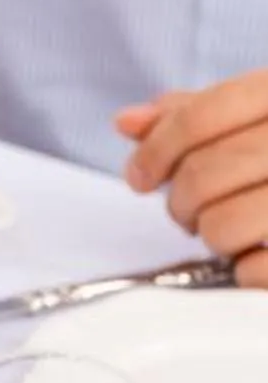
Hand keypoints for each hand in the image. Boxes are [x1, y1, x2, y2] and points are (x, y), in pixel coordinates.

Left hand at [117, 70, 267, 280]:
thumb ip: (199, 115)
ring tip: (228, 230)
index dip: (156, 151)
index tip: (140, 176)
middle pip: (204, 174)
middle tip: (187, 211)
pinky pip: (257, 269)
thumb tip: (128, 122)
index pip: (199, 117)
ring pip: (224, 225)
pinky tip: (257, 255)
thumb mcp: (264, 112)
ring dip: (213, 237)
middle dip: (181, 202)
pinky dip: (245, 269)